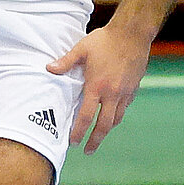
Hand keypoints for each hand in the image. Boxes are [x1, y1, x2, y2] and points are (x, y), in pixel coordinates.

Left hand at [47, 24, 151, 154]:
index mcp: (97, 86)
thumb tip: (49, 69)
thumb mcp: (82, 49)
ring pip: (116, 118)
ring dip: (107, 130)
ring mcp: (125, 92)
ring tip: (99, 136)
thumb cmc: (105, 40)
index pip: (86, 117)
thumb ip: (65, 61)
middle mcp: (112, 93)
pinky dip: (117, 114)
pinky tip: (112, 115)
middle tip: (88, 150)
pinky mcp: (134, 88)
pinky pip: (125, 107)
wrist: (133, 33)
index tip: (73, 142)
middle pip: (104, 125)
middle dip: (95, 141)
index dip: (79, 132)